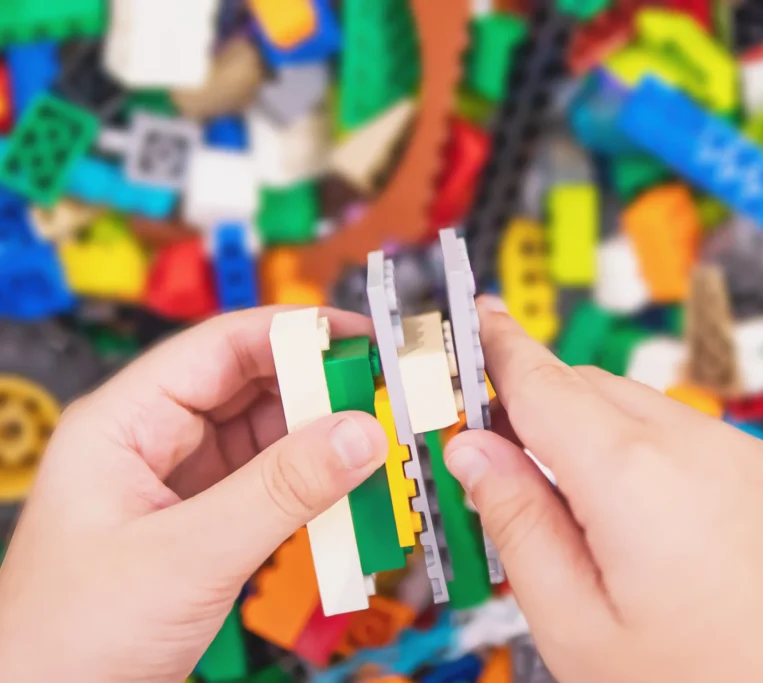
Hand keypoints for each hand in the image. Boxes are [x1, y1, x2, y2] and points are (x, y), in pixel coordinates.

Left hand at [0, 307, 387, 682]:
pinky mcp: (204, 522)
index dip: (295, 334)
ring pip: (268, 438)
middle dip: (320, 391)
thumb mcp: (186, 557)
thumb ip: (279, 492)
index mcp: (125, 421)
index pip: (221, 347)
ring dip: (322, 444)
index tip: (361, 341)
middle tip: (384, 399)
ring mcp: (182, 482)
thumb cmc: (68, 639)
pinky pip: (271, 487)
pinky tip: (347, 497)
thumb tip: (357, 435)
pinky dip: (312, 489)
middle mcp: (155, 440)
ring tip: (377, 449)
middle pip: (252, 387)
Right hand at [444, 297, 762, 682]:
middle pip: (591, 388)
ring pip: (645, 411)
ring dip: (596, 432)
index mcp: (634, 476)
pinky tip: (645, 522)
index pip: (542, 383)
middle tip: (499, 449)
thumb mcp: (579, 630)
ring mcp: (749, 459)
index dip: (499, 348)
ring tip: (574, 508)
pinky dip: (650, 454)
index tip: (477, 320)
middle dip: (539, 402)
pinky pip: (695, 440)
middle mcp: (698, 446)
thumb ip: (520, 527)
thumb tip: (474, 454)